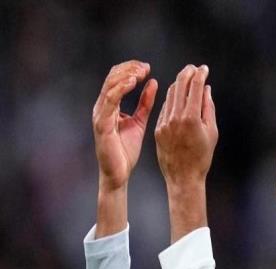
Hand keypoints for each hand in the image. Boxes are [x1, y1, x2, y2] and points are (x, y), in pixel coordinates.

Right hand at [93, 60, 157, 191]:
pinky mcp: (102, 124)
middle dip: (130, 69)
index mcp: (109, 105)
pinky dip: (120, 89)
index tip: (147, 67)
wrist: (118, 173)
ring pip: (110, 85)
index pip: (117, 78)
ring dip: (126, 76)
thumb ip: (145, 103)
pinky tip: (132, 83)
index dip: (131, 69)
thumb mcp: (139, 121)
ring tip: (141, 72)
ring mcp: (100, 114)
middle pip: (112, 77)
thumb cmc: (126, 150)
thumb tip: (153, 82)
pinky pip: (110, 101)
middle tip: (146, 67)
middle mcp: (102, 107)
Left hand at [154, 64, 217, 186]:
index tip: (204, 69)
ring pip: (170, 95)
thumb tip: (206, 89)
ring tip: (186, 80)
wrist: (183, 177)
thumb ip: (208, 108)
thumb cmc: (202, 157)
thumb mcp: (212, 132)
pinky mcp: (158, 129)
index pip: (195, 86)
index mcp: (191, 117)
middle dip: (187, 73)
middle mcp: (175, 117)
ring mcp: (164, 123)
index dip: (200, 74)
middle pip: (180, 85)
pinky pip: (164, 109)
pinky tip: (177, 98)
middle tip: (194, 68)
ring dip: (178, 85)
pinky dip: (172, 100)